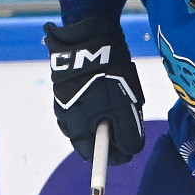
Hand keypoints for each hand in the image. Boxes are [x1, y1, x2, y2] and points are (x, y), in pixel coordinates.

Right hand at [44, 16, 144, 164]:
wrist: (88, 38)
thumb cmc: (107, 75)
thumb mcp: (124, 107)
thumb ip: (128, 135)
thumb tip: (130, 152)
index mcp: (77, 128)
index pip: (95, 155)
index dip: (115, 156)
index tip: (130, 151)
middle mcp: (65, 118)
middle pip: (91, 139)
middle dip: (111, 135)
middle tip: (127, 119)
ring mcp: (64, 102)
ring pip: (88, 122)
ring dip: (104, 119)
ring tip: (118, 99)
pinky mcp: (66, 87)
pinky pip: (84, 105)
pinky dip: (97, 104)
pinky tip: (106, 89)